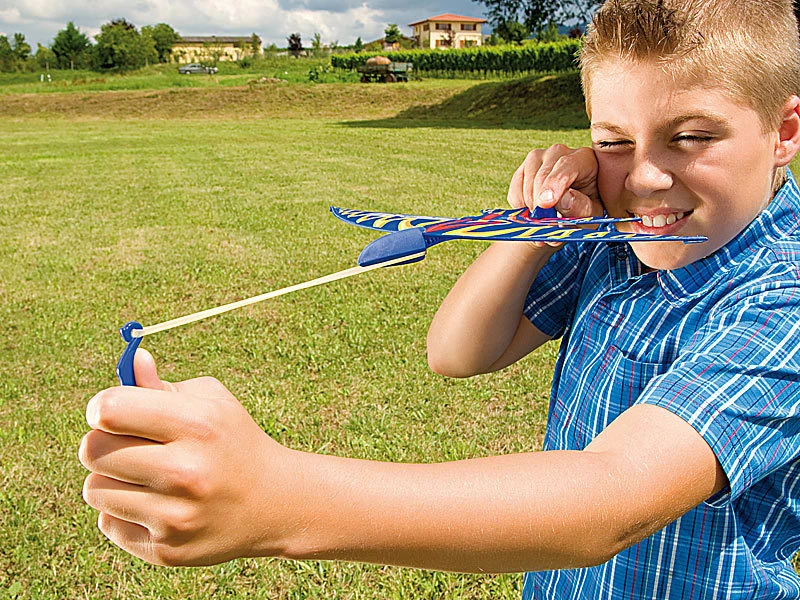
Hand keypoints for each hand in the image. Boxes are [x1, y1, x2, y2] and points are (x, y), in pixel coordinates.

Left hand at [79, 349, 296, 565]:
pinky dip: (124, 512)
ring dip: (112, 479)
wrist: (274, 503)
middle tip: (130, 445)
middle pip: (92, 449)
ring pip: (94, 488)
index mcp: (198, 425)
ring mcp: (175, 515)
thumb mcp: (212, 403)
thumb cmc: (232, 441)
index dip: (102, 407)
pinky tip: (157, 505)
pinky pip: (107, 522)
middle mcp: (186, 471)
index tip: (110, 412)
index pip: (111, 409)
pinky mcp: (165, 549)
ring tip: (148, 477)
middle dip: (103, 443)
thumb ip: (163, 386)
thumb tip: (134, 358)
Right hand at [507, 144, 602, 217]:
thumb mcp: (589, 215)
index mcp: (585, 159)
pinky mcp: (524, 167)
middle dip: (539, 201)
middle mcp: (561, 152)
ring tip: (542, 221)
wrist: (567, 213)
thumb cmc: (583, 211)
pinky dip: (520, 205)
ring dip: (531, 205)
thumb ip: (580, 208)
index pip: (567, 165)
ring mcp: (539, 157)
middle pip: (543, 174)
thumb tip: (564, 200)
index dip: (555, 184)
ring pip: (527, 180)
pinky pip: (515, 188)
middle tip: (543, 224)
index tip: (546, 204)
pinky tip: (532, 213)